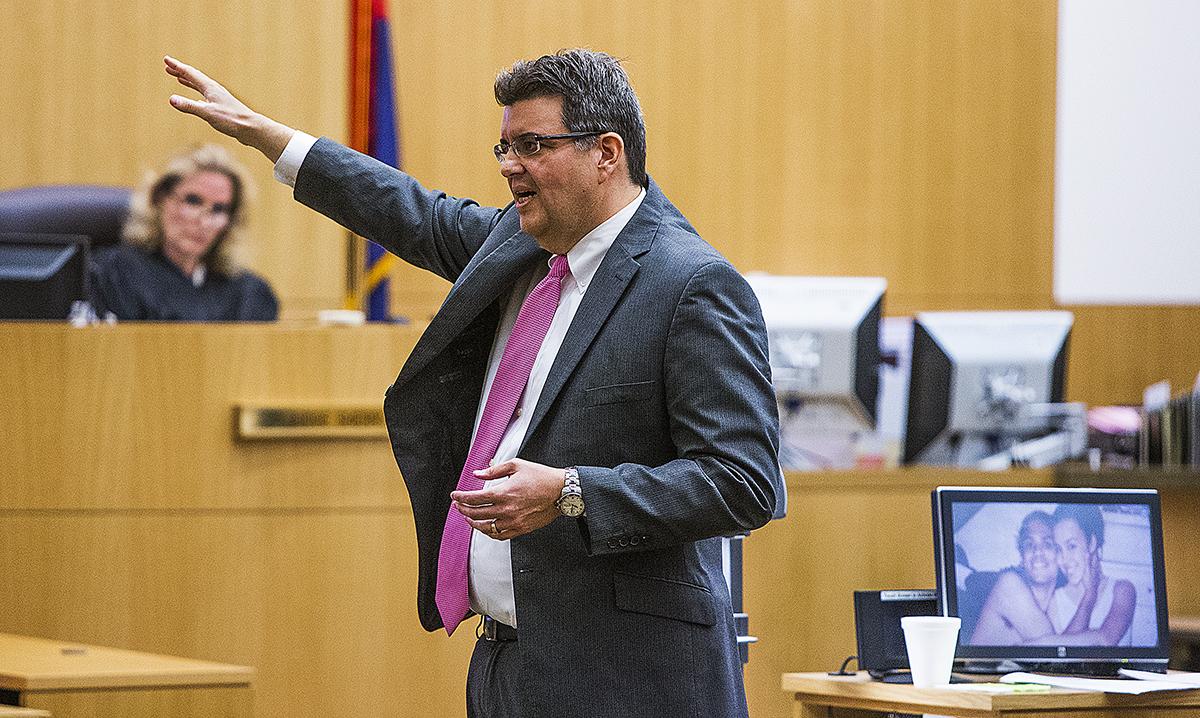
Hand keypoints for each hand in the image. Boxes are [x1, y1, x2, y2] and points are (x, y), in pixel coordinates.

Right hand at [163, 56, 294, 161]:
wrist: (251, 128)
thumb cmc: (232, 120)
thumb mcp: (208, 113)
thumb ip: (190, 106)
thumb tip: (171, 99)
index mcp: (210, 88)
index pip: (190, 74)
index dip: (177, 66)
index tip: (166, 60)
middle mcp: (215, 90)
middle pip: (195, 77)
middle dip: (181, 71)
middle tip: (168, 66)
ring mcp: (219, 98)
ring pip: (200, 86)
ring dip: (188, 80)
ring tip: (179, 77)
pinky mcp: (223, 107)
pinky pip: (206, 96)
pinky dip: (198, 93)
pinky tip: (197, 98)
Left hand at [451, 459, 565, 539]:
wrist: (561, 491)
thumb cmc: (541, 477)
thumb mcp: (516, 465)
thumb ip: (494, 470)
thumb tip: (477, 473)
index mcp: (504, 492)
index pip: (474, 498)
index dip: (461, 497)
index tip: (455, 495)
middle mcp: (507, 509)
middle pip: (476, 513)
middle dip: (463, 509)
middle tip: (458, 505)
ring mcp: (513, 521)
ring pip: (485, 527)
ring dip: (473, 523)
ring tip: (468, 517)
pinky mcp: (521, 529)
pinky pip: (499, 536)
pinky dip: (489, 532)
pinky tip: (485, 527)